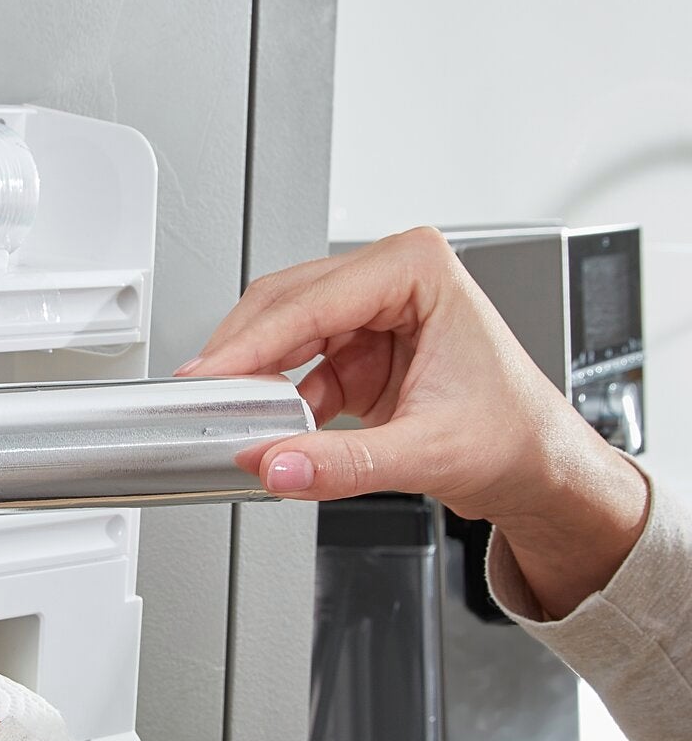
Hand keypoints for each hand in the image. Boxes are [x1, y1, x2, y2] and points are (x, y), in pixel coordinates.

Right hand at [180, 227, 647, 618]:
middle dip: (241, 354)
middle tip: (202, 396)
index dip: (252, 342)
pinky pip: (293, 367)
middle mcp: (392, 280)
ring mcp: (371, 314)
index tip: (209, 376)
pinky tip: (266, 426)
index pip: (313, 300)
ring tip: (231, 414)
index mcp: (420, 270)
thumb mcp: (428, 452)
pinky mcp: (356, 351)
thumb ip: (342, 463)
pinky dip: (273, 399)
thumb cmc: (517, 438)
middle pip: (284, 303)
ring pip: (280, 331)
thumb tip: (275, 464)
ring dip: (254, 376)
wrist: (538, 470)